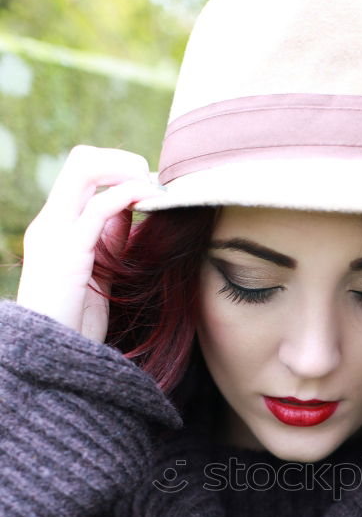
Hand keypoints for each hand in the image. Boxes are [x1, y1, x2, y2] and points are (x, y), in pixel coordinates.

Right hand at [16, 145, 162, 342]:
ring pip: (86, 169)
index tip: (148, 186)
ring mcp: (56, 234)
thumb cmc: (76, 320)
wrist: (52, 357)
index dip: (118, 169)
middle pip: (81, 160)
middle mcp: (51, 223)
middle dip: (123, 161)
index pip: (82, 172)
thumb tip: (130, 207)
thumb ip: (109, 238)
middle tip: (153, 182)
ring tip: (155, 189)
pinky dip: (128, 196)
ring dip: (129, 171)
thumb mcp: (99, 270)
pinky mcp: (68, 252)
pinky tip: (149, 202)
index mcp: (56, 225)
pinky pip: (98, 208)